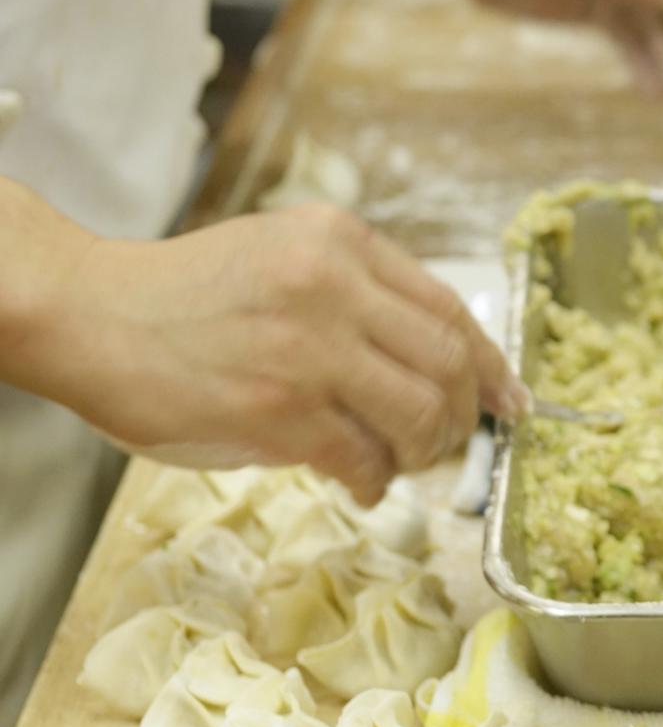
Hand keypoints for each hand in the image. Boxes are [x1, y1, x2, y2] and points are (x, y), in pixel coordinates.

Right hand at [60, 205, 525, 504]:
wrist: (87, 314)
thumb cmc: (184, 297)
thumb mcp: (282, 258)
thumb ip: (357, 296)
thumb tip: (435, 368)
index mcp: (340, 241)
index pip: (449, 308)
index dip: (490, 365)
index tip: (511, 400)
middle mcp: (332, 284)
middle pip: (449, 363)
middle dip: (460, 416)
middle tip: (446, 443)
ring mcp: (308, 347)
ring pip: (419, 413)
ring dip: (423, 451)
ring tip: (399, 462)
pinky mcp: (280, 408)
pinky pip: (365, 458)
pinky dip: (375, 481)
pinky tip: (360, 484)